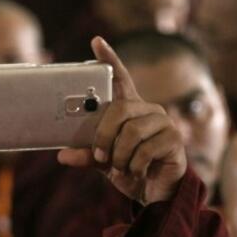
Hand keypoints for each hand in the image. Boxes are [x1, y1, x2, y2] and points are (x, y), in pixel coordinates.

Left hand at [58, 37, 186, 204]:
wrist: (156, 194)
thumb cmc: (130, 171)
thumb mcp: (104, 163)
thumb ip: (87, 155)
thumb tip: (62, 156)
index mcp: (131, 110)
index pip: (121, 78)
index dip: (110, 59)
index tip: (96, 41)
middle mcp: (149, 110)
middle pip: (120, 110)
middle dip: (104, 136)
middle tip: (99, 156)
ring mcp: (164, 123)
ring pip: (132, 132)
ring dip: (119, 156)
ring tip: (120, 168)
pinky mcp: (174, 140)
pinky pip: (145, 150)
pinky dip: (134, 166)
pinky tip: (136, 172)